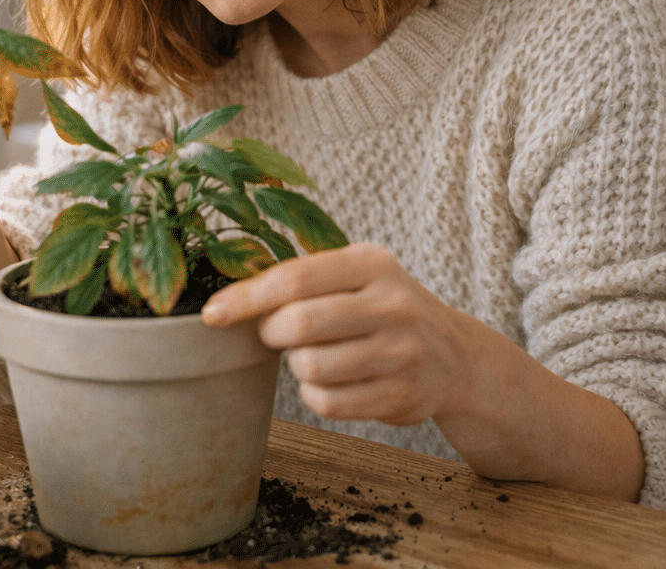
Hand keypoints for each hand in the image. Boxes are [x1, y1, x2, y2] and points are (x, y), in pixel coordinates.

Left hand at [201, 242, 471, 426]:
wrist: (453, 354)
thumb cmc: (381, 307)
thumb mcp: (355, 274)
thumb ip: (301, 278)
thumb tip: (228, 297)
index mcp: (371, 263)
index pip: (294, 277)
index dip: (247, 297)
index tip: (212, 313)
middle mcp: (392, 304)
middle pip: (300, 323)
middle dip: (271, 333)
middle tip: (277, 333)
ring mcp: (401, 352)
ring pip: (311, 367)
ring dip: (297, 365)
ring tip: (314, 354)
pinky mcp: (402, 395)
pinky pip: (328, 402)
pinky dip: (316, 394)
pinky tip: (332, 380)